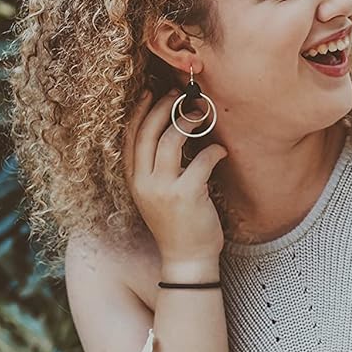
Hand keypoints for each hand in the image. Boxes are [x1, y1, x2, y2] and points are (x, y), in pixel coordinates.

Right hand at [122, 90, 227, 274]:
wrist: (187, 258)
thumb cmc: (178, 222)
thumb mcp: (158, 194)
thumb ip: (159, 168)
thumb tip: (172, 132)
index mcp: (134, 181)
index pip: (130, 138)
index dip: (138, 112)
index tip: (150, 92)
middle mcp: (144, 183)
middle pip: (148, 133)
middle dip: (163, 108)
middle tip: (179, 95)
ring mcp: (163, 189)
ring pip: (171, 140)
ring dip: (188, 122)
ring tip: (201, 115)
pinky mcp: (186, 195)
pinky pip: (202, 159)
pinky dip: (214, 150)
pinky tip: (221, 151)